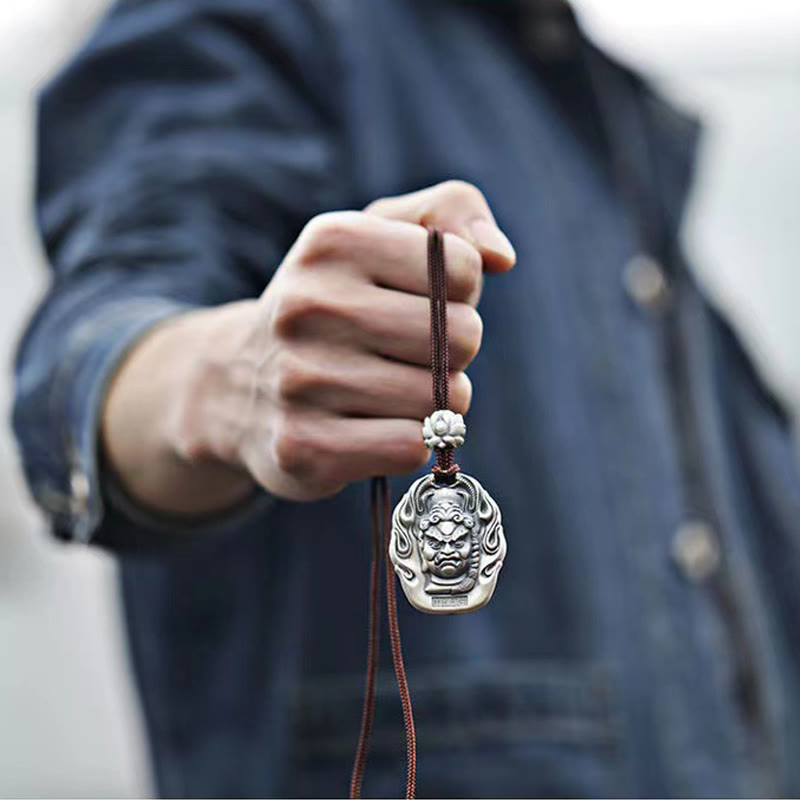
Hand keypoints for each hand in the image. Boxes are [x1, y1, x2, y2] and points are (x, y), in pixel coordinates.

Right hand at [103, 181, 514, 511]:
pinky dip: (408, 442)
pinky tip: (371, 429)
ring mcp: (299, 380)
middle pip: (462, 338)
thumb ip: (451, 212)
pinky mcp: (302, 447)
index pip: (463, 269)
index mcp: (332, 241)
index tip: (414, 302)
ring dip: (431, 404)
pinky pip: (409, 448)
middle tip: (405, 355)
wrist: (239, 385)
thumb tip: (501, 256)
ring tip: (386, 393)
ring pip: (439, 401)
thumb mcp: (383, 234)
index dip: (456, 294)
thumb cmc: (336, 305)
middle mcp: (308, 305)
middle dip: (450, 352)